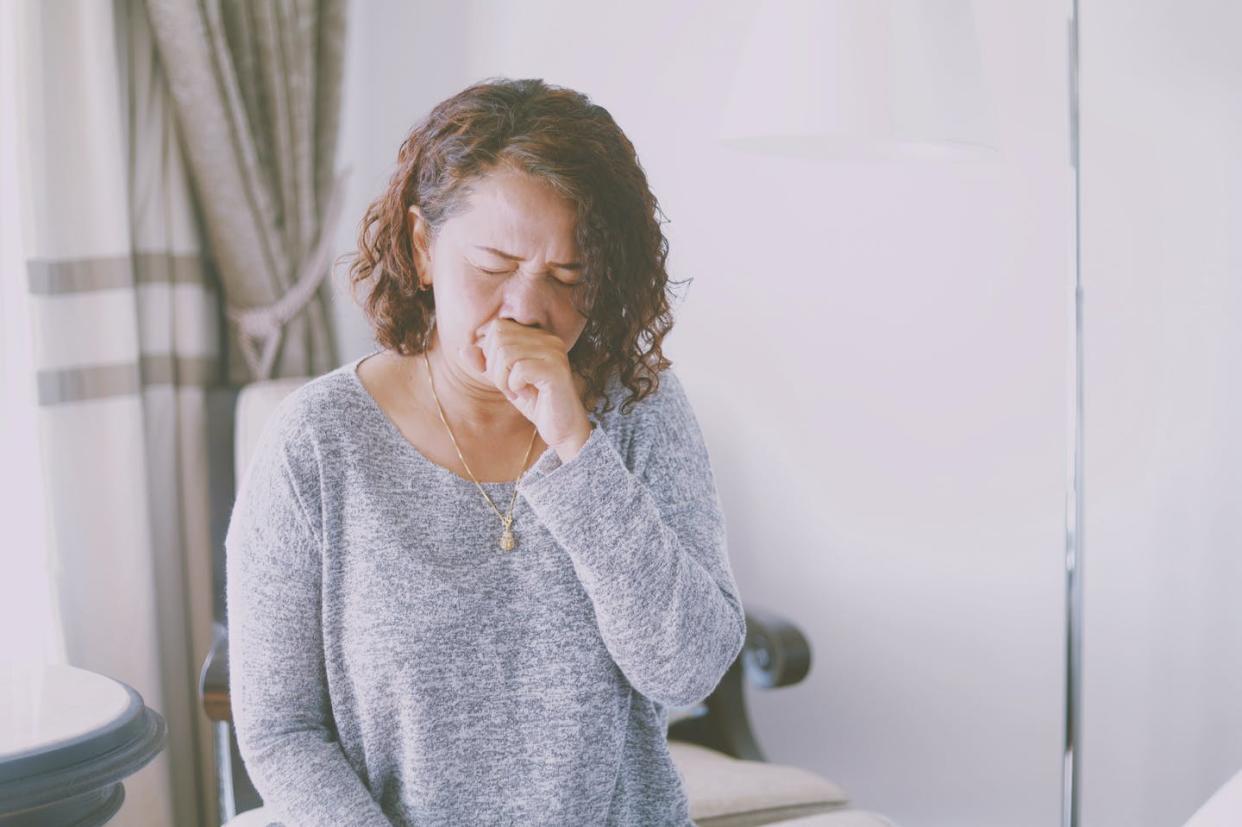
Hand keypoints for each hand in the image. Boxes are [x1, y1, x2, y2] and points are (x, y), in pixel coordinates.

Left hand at [459, 319, 593, 461]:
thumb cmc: (535, 401)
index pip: (498, 327)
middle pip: (500, 339)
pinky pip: (518, 370)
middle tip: (510, 387)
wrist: (562, 428)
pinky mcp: (556, 370)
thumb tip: (463, 350)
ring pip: (506, 353)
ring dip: (503, 379)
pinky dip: (515, 386)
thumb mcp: (504, 380)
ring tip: (518, 391)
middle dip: (495, 367)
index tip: (503, 375)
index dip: (490, 352)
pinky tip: (528, 395)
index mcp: (539, 336)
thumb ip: (485, 363)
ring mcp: (554, 353)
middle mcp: (549, 339)